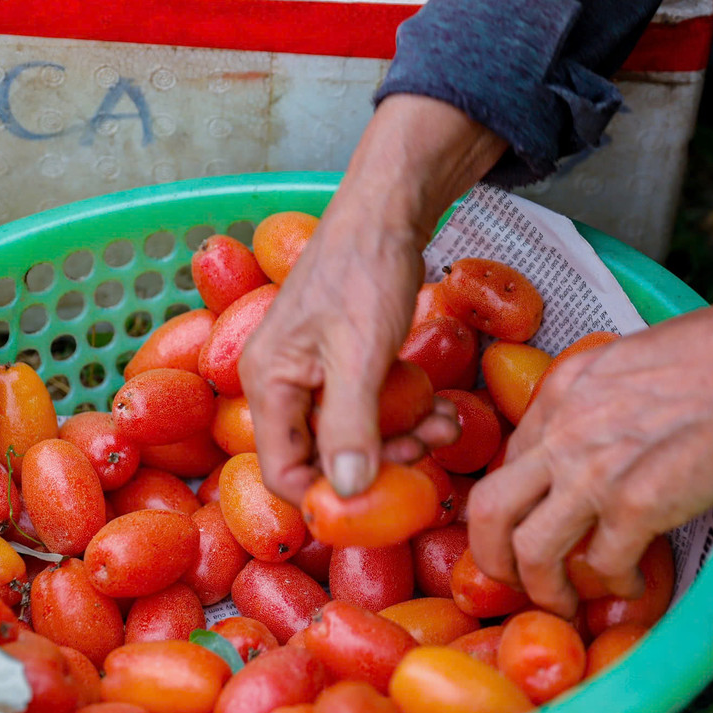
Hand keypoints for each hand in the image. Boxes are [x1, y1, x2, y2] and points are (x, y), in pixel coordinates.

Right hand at [241, 95, 506, 503]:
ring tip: (444, 422)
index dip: (329, 497)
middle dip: (381, 461)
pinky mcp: (343, 361)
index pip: (283, 472)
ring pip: (355, 434)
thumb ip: (349, 426)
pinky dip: (406, 412)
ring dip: (403, 437)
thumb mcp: (359, 355)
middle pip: (324, 457)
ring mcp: (313, 372)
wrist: (388, 209)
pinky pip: (372, 407)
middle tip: (427, 447)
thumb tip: (345, 493)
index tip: (382, 503)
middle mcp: (282, 383)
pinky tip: (440, 405)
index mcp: (268, 383)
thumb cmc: (365, 272)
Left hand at [468, 299, 712, 616]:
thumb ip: (594, 397)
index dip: (511, 503)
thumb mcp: (625, 360)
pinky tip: (630, 583)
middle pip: (489, 509)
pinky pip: (603, 563)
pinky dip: (614, 583)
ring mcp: (592, 473)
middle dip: (491, 555)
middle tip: (511, 579)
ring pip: (530, 550)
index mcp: (559, 392)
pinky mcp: (634, 506)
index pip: (508, 460)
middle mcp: (562, 434)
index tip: (524, 526)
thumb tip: (592, 431)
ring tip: (563, 602)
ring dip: (542, 587)